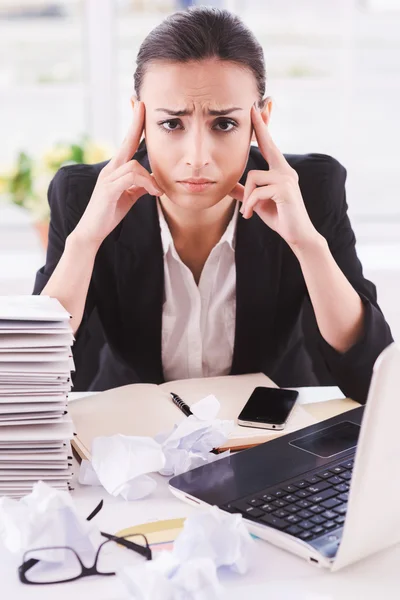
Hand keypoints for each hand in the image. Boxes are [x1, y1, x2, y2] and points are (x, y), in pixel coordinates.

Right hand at [74, 101, 163, 246]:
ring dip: (150, 179)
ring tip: (158, 192)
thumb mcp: (129, 196)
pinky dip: (146, 184)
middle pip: (126, 141)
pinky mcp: (108, 190)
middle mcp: (110, 169)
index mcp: (115, 169)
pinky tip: (154, 193)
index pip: (127, 142)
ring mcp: (107, 179)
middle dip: (135, 123)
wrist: (91, 232)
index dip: (134, 125)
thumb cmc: (109, 213)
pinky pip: (131, 178)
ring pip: (134, 166)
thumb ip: (140, 186)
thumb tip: (155, 180)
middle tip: (142, 104)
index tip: (139, 106)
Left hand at [230, 104, 318, 249]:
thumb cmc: (279, 217)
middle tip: (252, 107)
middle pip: (268, 145)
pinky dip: (249, 205)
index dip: (262, 128)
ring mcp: (287, 179)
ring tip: (247, 213)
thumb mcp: (257, 202)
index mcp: (280, 171)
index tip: (257, 109)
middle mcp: (285, 170)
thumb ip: (244, 192)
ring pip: (253, 177)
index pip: (269, 145)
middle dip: (260, 126)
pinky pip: (257, 192)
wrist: (298, 235)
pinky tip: (249, 216)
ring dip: (246, 198)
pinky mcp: (285, 190)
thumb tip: (228, 186)